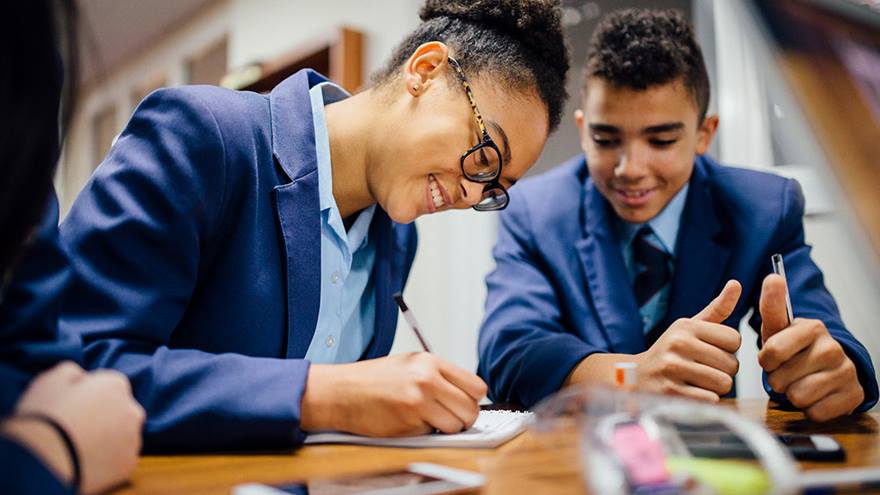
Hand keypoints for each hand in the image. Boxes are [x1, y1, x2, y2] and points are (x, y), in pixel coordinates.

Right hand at [13, 361, 145, 493]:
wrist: (41, 460)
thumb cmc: (44, 415)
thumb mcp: (50, 380)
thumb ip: (71, 371)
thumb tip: (80, 376)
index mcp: (115, 385)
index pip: (109, 386)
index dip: (89, 396)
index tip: (72, 407)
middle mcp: (132, 409)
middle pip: (120, 410)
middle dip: (104, 416)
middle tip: (76, 428)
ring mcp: (132, 439)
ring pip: (122, 436)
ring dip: (108, 439)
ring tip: (78, 446)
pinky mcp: (128, 464)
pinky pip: (119, 460)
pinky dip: (107, 461)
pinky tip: (86, 461)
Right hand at [301, 353, 486, 435]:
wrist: (343, 392)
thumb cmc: (374, 378)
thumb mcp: (411, 364)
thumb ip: (439, 375)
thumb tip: (467, 393)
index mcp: (431, 362)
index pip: (476, 386)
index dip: (474, 399)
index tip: (466, 404)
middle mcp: (428, 380)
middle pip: (471, 409)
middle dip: (464, 418)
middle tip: (451, 418)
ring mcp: (419, 403)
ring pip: (455, 426)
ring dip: (446, 428)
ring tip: (428, 420)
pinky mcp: (409, 424)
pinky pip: (432, 434)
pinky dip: (425, 433)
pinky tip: (408, 422)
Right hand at [634, 280, 741, 401]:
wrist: (637, 376)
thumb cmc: (671, 351)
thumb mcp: (689, 327)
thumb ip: (717, 309)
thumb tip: (736, 284)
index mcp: (686, 326)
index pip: (734, 339)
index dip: (728, 349)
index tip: (711, 351)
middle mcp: (678, 344)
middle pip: (732, 364)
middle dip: (724, 371)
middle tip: (704, 369)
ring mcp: (673, 368)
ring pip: (723, 383)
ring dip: (716, 387)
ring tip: (698, 381)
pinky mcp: (671, 392)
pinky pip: (710, 399)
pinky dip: (707, 399)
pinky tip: (691, 392)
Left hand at [758, 274, 862, 421]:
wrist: (828, 368)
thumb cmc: (795, 347)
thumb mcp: (778, 327)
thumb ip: (772, 304)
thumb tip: (773, 276)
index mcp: (813, 327)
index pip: (771, 352)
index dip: (766, 360)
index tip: (772, 357)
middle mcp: (833, 348)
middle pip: (781, 379)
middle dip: (778, 379)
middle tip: (788, 371)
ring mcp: (846, 372)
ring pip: (797, 397)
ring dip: (792, 394)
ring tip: (799, 382)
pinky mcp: (853, 396)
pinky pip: (815, 413)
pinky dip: (809, 408)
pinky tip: (815, 395)